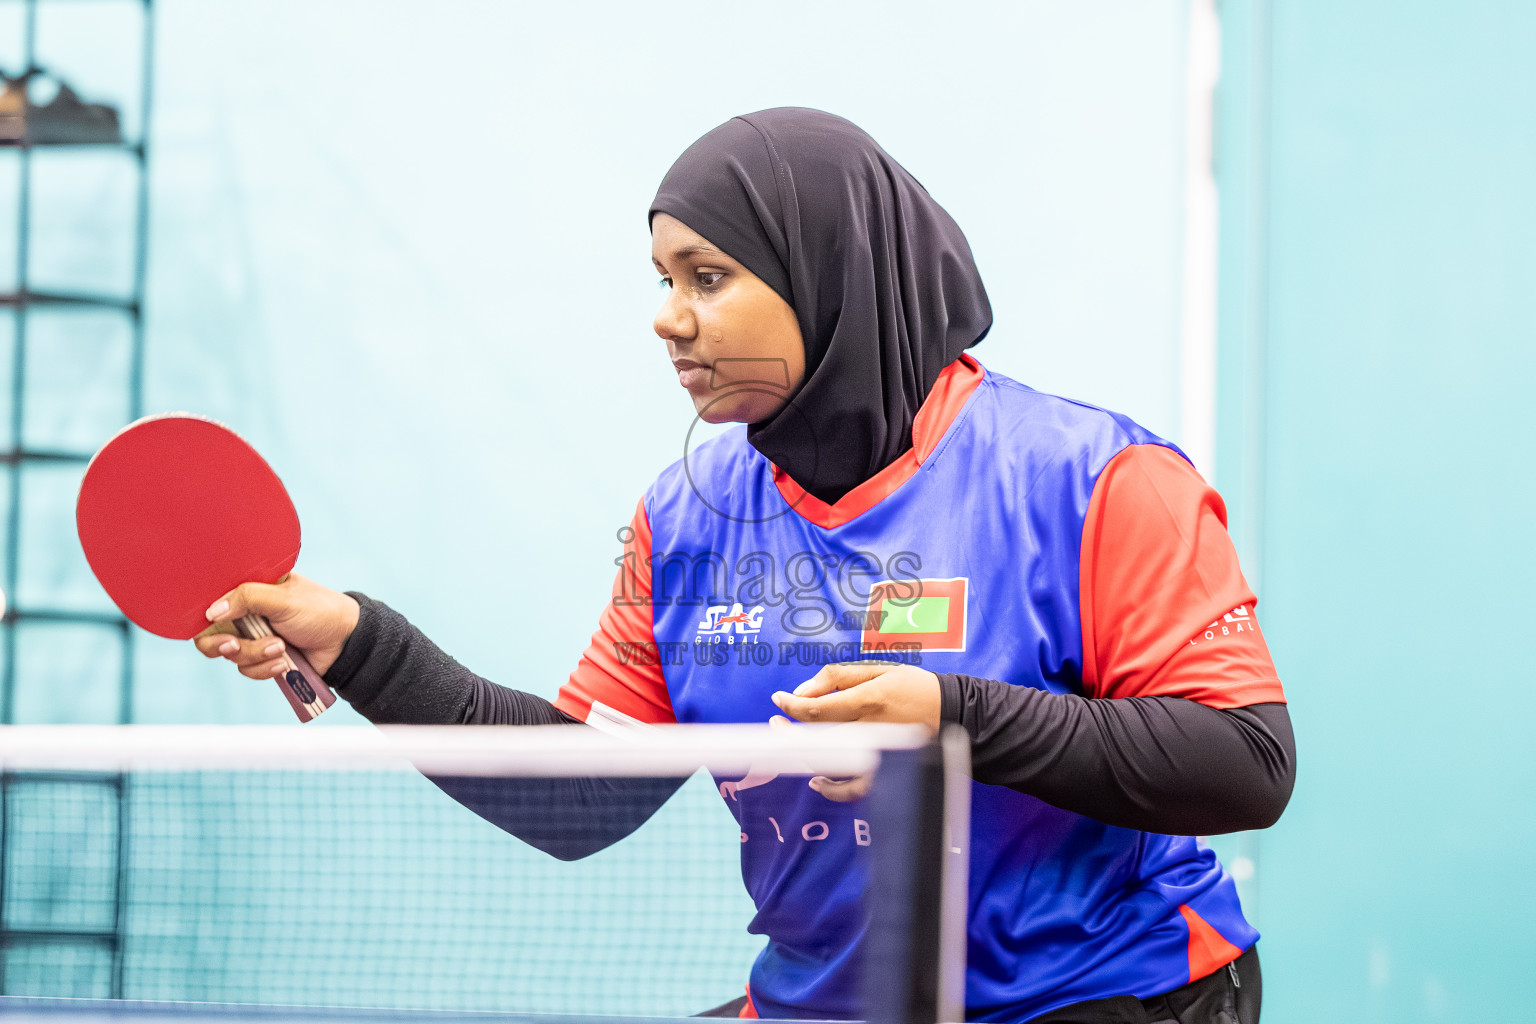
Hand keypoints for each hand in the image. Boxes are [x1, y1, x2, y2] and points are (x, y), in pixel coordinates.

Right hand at [192, 573, 359, 679]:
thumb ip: (247, 598)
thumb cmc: (319, 611)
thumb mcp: (283, 598)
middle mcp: (247, 615)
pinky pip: (248, 671)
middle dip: (223, 645)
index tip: (214, 625)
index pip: (212, 604)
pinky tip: (284, 662)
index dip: (206, 619)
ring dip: (255, 655)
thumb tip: (212, 611)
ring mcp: (254, 639)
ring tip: (282, 647)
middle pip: (211, 637)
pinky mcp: (264, 660)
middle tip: (235, 646)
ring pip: (232, 657)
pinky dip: (264, 669)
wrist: (345, 642)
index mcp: (249, 591)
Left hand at [770, 661, 941, 802]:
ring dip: (803, 755)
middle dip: (789, 730)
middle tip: (776, 722)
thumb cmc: (914, 687)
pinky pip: (853, 790)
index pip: (817, 709)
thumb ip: (838, 677)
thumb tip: (802, 691)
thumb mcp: (878, 669)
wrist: (954, 712)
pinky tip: (817, 780)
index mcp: (869, 700)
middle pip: (817, 736)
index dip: (791, 706)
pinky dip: (832, 789)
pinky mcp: (887, 773)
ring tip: (789, 742)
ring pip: (829, 762)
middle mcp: (872, 730)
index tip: (779, 700)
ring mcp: (879, 755)